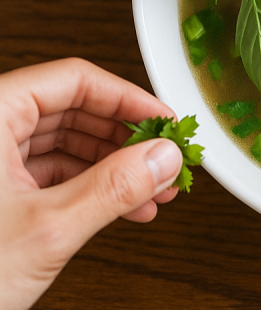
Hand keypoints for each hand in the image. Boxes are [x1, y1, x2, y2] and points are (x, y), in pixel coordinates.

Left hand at [0, 58, 182, 309]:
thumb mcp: (47, 229)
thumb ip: (113, 188)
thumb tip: (161, 158)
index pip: (72, 80)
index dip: (127, 98)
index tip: (163, 119)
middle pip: (72, 110)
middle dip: (125, 138)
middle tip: (163, 157)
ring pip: (65, 144)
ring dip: (114, 167)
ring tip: (152, 189)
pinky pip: (51, 174)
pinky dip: (90, 188)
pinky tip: (123, 207)